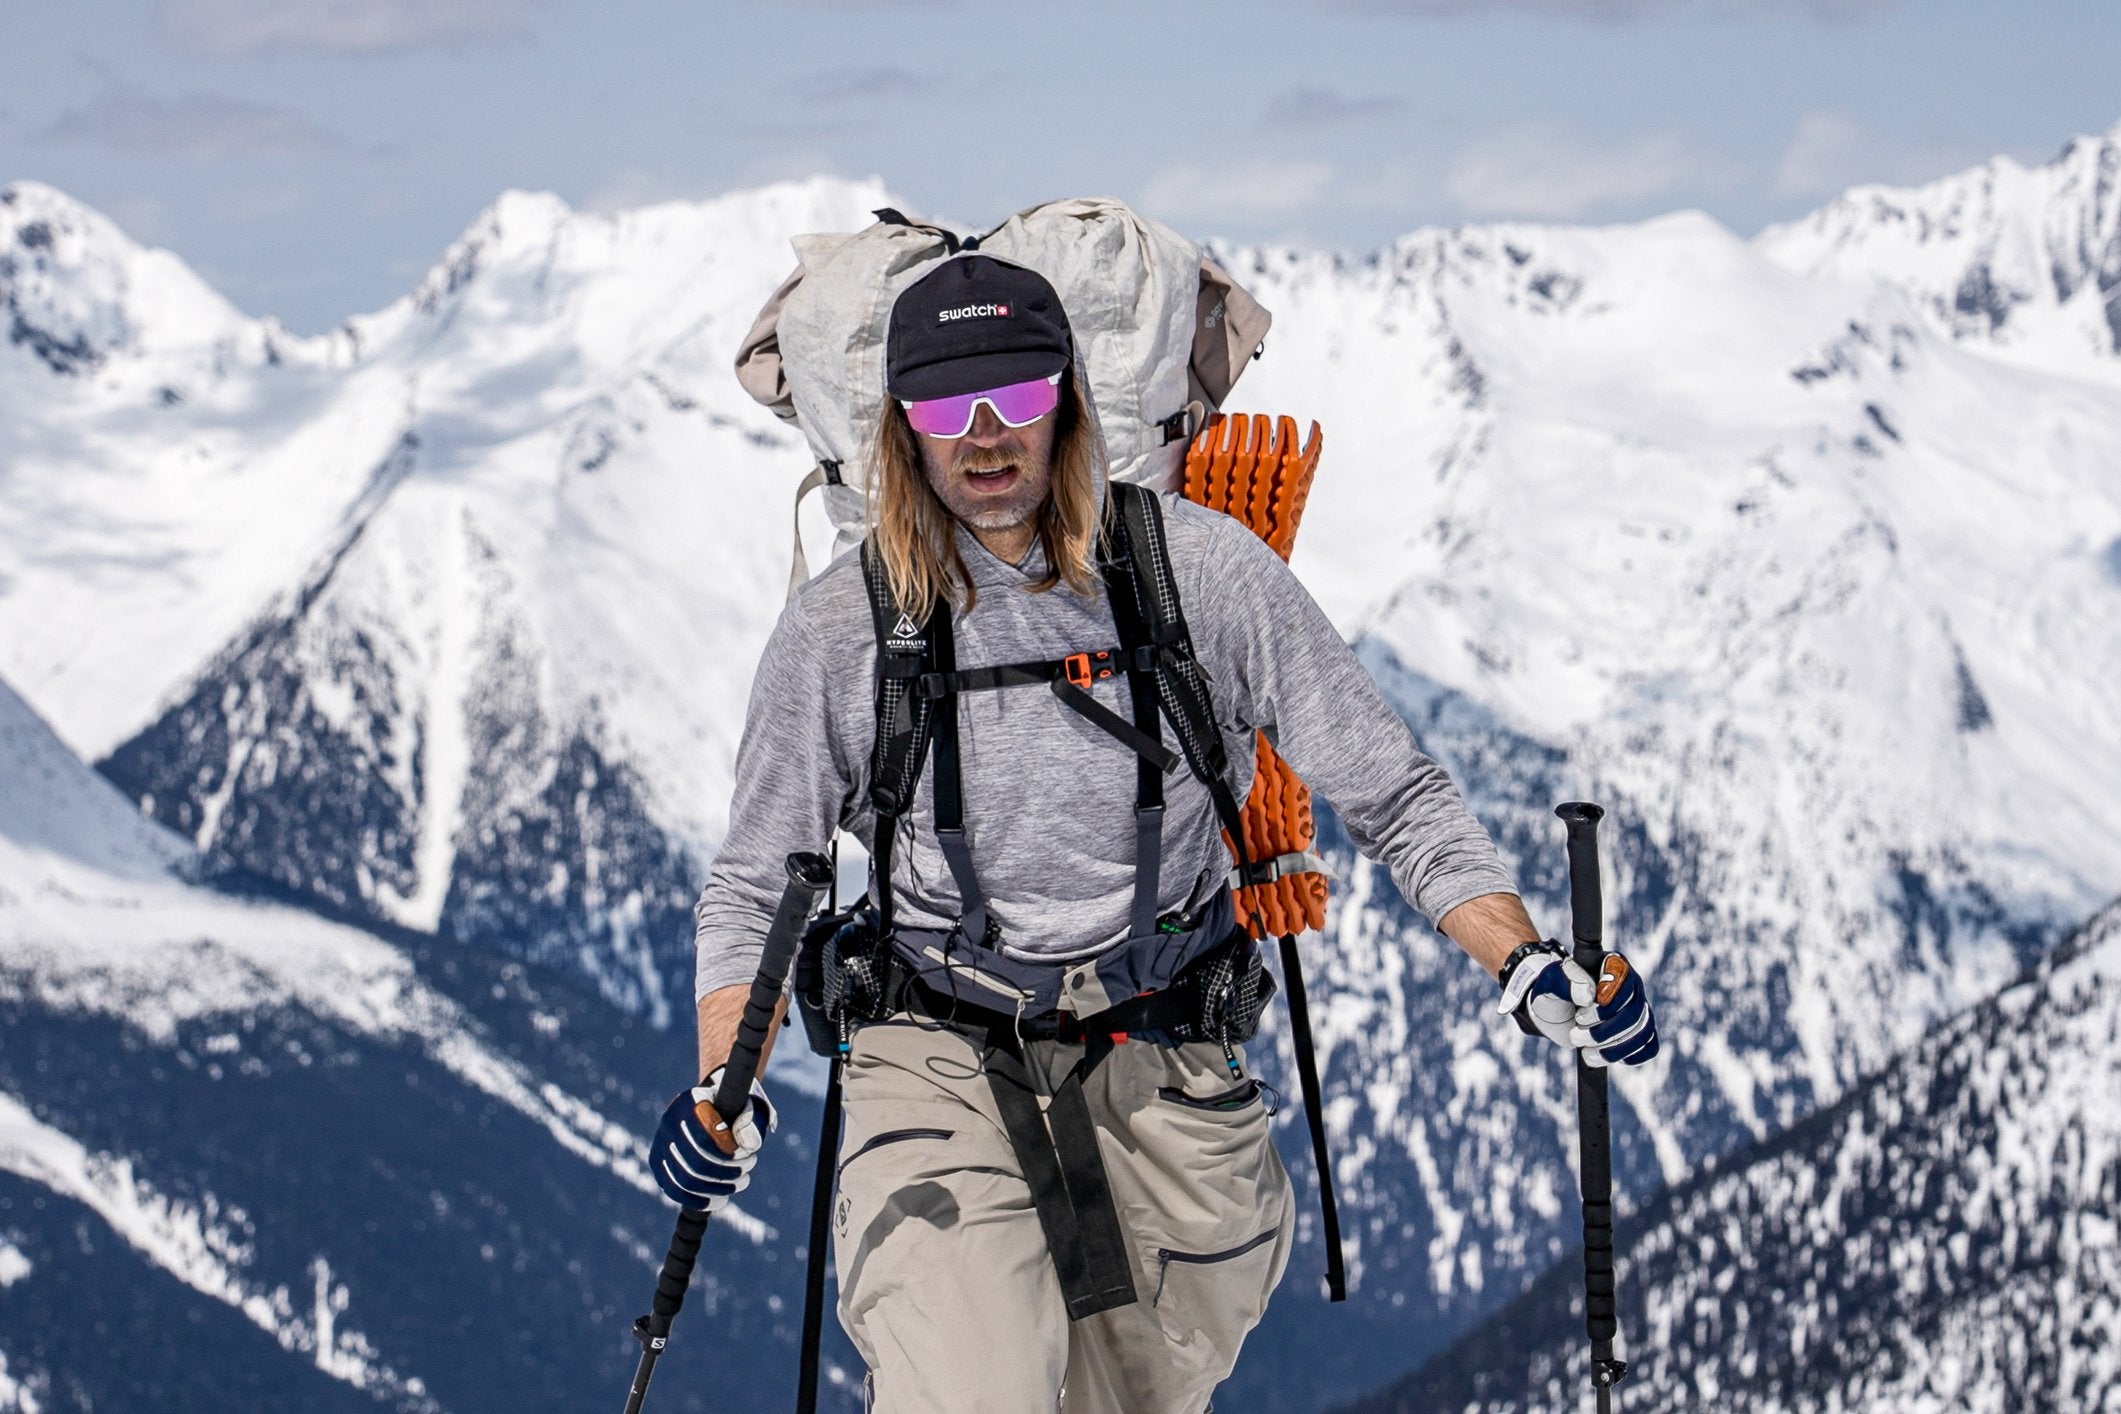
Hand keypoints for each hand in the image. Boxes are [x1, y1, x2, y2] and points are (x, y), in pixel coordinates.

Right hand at [648, 1067, 776, 1209]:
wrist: (713, 1106)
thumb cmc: (734, 1108)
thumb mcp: (748, 1106)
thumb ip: (751, 1121)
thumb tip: (748, 1145)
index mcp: (691, 1101)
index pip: (706, 1133)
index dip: (729, 1151)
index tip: (748, 1153)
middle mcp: (670, 1120)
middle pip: (697, 1161)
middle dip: (728, 1171)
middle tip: (748, 1168)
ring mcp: (660, 1143)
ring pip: (686, 1179)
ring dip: (719, 1187)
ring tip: (741, 1181)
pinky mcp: (658, 1163)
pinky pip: (674, 1190)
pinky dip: (700, 1200)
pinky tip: (721, 1199)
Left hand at [1497, 941, 1658, 1067]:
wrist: (1553, 1012)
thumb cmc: (1552, 992)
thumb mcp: (1549, 983)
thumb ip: (1565, 982)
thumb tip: (1589, 995)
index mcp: (1612, 964)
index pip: (1623, 981)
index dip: (1604, 1004)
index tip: (1580, 1016)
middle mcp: (1631, 984)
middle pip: (1633, 1013)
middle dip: (1603, 1032)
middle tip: (1575, 1036)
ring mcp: (1638, 1007)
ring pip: (1641, 1032)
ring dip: (1612, 1049)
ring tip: (1586, 1053)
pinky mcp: (1639, 1029)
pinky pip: (1649, 1046)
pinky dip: (1630, 1056)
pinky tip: (1606, 1056)